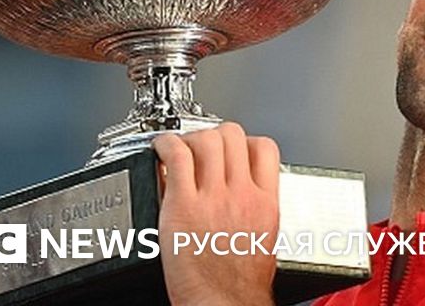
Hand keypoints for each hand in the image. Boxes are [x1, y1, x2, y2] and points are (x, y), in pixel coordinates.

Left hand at [153, 122, 279, 305]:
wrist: (223, 304)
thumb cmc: (239, 286)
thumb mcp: (264, 239)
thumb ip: (256, 208)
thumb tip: (243, 193)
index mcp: (265, 203)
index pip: (264, 148)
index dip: (246, 141)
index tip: (233, 148)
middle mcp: (241, 195)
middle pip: (233, 136)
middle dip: (215, 135)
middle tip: (202, 147)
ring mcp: (213, 198)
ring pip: (206, 139)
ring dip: (191, 138)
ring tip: (180, 149)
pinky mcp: (183, 205)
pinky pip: (176, 157)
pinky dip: (165, 145)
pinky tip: (160, 150)